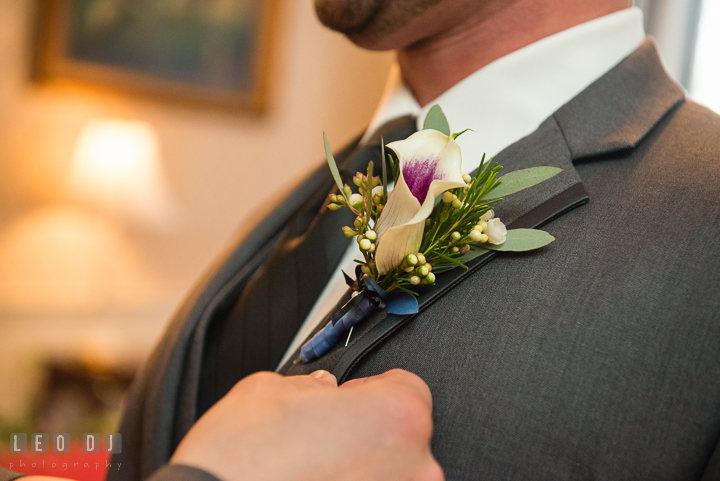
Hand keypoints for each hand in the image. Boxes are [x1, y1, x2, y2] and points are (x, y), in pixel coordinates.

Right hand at [171, 369, 443, 480]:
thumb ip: (310, 385)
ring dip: (358, 471)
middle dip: (366, 434)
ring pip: (387, 476)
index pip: (407, 388)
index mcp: (396, 417)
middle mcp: (414, 468)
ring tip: (311, 472)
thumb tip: (321, 390)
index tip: (348, 399)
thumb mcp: (269, 390)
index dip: (371, 390)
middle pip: (401, 437)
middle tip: (322, 438)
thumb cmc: (241, 460)